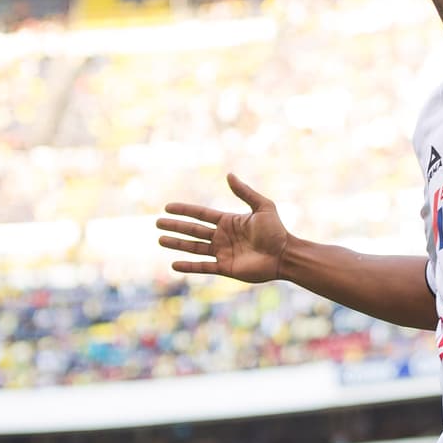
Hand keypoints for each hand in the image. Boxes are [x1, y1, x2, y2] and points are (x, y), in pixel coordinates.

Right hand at [155, 173, 289, 282]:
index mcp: (228, 221)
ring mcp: (222, 253)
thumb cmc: (276, 230)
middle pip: (193, 230)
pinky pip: (203, 267)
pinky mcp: (225, 268)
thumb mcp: (262, 206)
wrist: (284, 255)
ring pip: (194, 248)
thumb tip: (229, 174)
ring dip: (177, 244)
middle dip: (175, 226)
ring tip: (160, 240)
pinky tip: (173, 264)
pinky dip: (188, 266)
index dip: (184, 210)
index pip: (200, 214)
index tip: (167, 207)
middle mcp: (222, 237)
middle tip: (157, 223)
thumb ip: (245, 192)